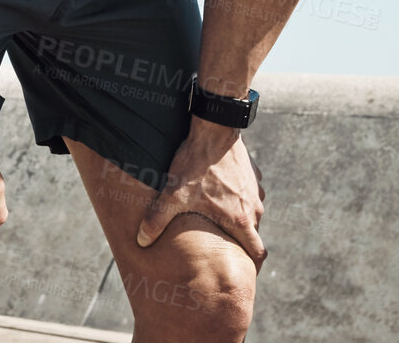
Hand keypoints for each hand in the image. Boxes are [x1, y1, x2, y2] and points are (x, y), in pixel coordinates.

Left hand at [136, 118, 265, 267]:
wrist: (214, 126)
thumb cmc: (196, 163)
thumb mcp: (173, 193)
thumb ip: (157, 219)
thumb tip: (140, 241)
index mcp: (240, 220)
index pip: (257, 254)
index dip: (253, 266)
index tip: (243, 272)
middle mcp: (254, 208)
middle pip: (253, 236)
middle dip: (241, 245)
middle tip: (224, 249)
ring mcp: (256, 190)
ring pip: (252, 215)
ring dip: (240, 220)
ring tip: (219, 220)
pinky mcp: (253, 174)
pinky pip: (250, 195)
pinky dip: (240, 199)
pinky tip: (222, 194)